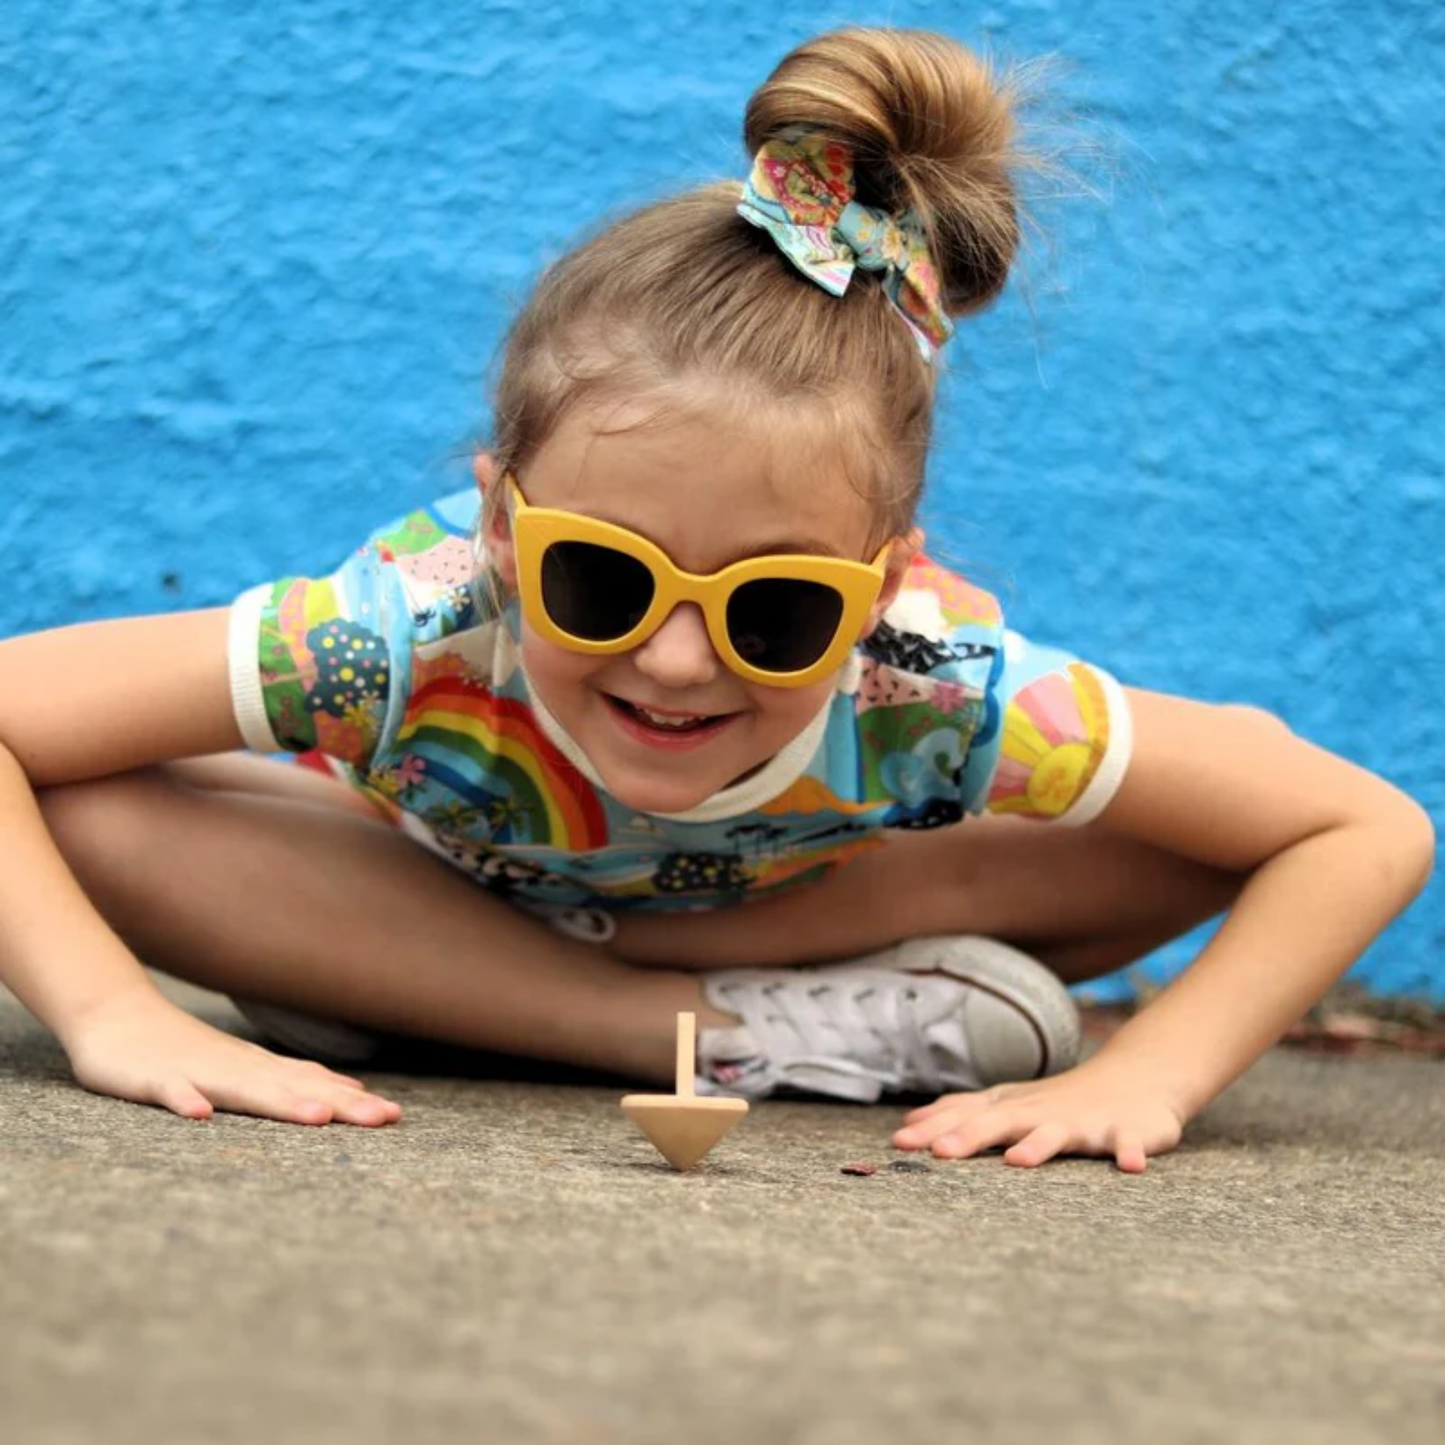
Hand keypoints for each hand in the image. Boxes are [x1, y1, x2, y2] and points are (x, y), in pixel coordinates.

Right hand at [61, 986, 401, 1126]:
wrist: (117, 1015)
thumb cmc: (185, 1050)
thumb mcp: (245, 1068)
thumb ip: (291, 1080)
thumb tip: (348, 1091)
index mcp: (259, 1070)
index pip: (315, 1084)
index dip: (354, 1101)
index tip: (395, 1115)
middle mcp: (238, 1069)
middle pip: (296, 1088)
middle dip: (340, 1104)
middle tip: (384, 1117)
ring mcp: (198, 1071)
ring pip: (246, 1088)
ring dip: (282, 1102)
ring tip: (319, 1117)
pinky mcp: (155, 1077)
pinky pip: (172, 1090)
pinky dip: (186, 1101)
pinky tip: (201, 1116)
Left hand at [891, 1062, 1185, 1172]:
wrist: (1136, 1078)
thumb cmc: (1060, 1100)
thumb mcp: (1008, 1104)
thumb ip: (961, 1115)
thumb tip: (907, 1126)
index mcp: (1014, 1109)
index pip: (967, 1116)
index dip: (934, 1129)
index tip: (899, 1143)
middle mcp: (1042, 1113)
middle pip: (1001, 1122)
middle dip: (970, 1136)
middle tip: (939, 1152)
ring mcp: (1084, 1122)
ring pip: (1058, 1133)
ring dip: (1038, 1145)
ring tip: (1016, 1160)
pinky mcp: (1126, 1132)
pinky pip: (1129, 1144)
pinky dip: (1130, 1152)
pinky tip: (1130, 1166)